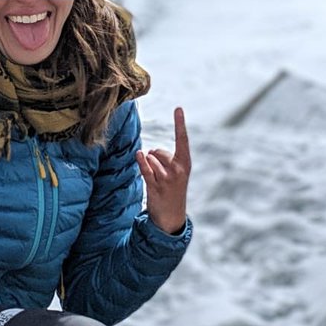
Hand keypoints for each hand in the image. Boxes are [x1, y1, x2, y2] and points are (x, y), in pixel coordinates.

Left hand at [137, 107, 189, 234]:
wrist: (171, 217)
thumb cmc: (172, 190)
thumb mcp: (177, 173)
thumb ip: (166, 159)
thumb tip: (147, 151)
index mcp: (186, 163)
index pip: (183, 139)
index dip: (180, 123)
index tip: (178, 108)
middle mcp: (178, 169)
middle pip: (158, 150)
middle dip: (154, 157)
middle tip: (160, 174)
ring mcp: (167, 178)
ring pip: (150, 159)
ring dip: (147, 165)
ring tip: (156, 181)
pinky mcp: (156, 186)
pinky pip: (146, 168)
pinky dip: (141, 161)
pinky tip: (139, 155)